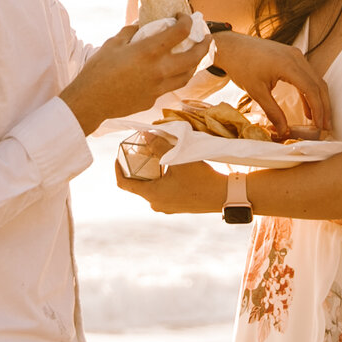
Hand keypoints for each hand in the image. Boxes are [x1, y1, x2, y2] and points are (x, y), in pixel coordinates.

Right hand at [62, 14, 206, 132]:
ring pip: (187, 75)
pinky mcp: (153, 99)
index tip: (184, 17)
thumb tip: (140, 24)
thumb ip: (131, 32)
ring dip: (195, 64)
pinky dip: (174, 77)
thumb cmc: (98, 70)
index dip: (187, 21)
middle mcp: (159, 69)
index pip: (180, 32)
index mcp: (149, 51)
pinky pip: (170, 86)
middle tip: (207, 38)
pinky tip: (169, 72)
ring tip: (195, 56)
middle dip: (205, 45)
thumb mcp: (113, 43)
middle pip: (194, 56)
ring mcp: (159, 87)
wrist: (91, 101)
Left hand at [114, 156, 228, 214]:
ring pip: (150, 187)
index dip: (118, 168)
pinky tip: (170, 167)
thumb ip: (159, 146)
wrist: (223, 196)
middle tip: (142, 151)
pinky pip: (161, 191)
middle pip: (138, 184)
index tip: (118, 156)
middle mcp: (156, 204)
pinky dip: (160, 179)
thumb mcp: (178, 159)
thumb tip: (145, 134)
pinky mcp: (175, 206)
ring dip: (151, 172)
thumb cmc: (200, 178)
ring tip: (157, 156)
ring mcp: (166, 207)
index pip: (124, 183)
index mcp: (152, 195)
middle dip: (138, 167)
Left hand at [210, 32, 332, 139]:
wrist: (231, 46)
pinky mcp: (291, 56)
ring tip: (319, 121)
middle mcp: (296, 57)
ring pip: (315, 80)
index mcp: (288, 65)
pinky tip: (307, 108)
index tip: (320, 127)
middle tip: (325, 127)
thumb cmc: (241, 66)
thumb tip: (284, 131)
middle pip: (318, 84)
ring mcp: (295, 55)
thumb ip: (272, 111)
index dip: (319, 110)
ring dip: (318, 100)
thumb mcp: (256, 91)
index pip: (311, 89)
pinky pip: (306, 75)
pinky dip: (309, 92)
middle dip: (324, 107)